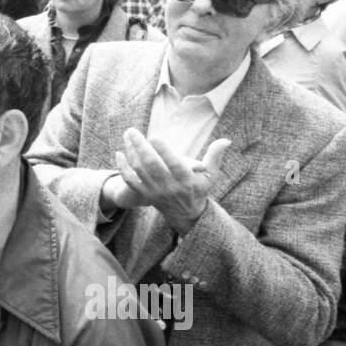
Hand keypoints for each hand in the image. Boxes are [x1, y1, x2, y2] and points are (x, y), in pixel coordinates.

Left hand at [112, 129, 231, 234]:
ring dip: (131, 152)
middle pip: (152, 166)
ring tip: (128, 135)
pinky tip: (119, 153)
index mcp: (186, 180)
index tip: (154, 136)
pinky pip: (130, 181)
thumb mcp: (211, 176)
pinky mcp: (145, 194)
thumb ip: (215, 157)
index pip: (174, 165)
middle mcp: (169, 187)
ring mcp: (155, 191)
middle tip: (132, 131)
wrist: (186, 214)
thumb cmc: (199, 189)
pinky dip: (122, 168)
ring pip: (139, 171)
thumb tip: (226, 140)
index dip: (164, 151)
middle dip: (140, 147)